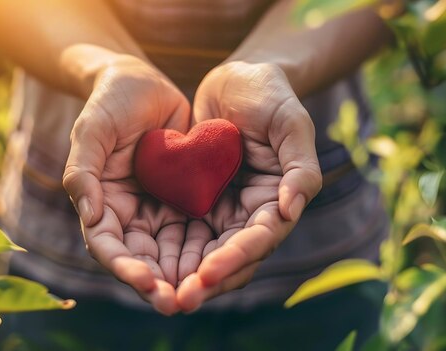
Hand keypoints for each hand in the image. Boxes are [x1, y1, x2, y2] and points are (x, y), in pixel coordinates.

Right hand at [62, 55, 190, 314]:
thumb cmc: (110, 103)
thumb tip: (89, 218)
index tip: (147, 282)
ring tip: (204, 292)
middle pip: (141, 259)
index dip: (124, 267)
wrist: (142, 82)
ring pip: (171, 252)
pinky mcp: (185, 198)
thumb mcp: (91, 131)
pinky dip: (207, 247)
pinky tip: (224, 260)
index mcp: (101, 204)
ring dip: (185, 274)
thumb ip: (83, 173)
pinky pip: (196, 228)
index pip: (108, 245)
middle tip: (180, 303)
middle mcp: (129, 214)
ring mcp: (158, 208)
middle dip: (158, 284)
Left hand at [176, 61, 321, 311]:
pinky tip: (144, 264)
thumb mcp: (290, 121)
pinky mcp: (197, 201)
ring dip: (183, 276)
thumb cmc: (269, 95)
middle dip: (206, 281)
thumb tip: (291, 209)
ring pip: (204, 253)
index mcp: (277, 200)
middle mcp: (250, 213)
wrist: (236, 79)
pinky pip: (182, 232)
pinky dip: (168, 251)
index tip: (206, 274)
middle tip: (177, 301)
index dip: (235, 259)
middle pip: (231, 258)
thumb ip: (300, 166)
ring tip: (157, 292)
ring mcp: (223, 209)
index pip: (260, 239)